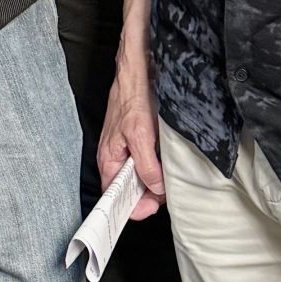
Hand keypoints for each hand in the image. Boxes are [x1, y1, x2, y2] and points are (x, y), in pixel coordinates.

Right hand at [99, 51, 165, 216]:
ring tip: (171, 178)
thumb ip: (146, 166)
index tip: (151, 209)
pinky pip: (149, 164)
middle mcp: (117, 159)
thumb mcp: (140, 135)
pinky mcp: (140, 143)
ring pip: (142, 178)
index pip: (114, 197)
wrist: (139, 71)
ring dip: (157, 182)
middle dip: (149, 195)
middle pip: (131, 190)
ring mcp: (129, 151)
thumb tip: (156, 190)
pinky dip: (160, 168)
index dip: (132, 207)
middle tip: (167, 193)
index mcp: (109, 160)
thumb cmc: (132, 97)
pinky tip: (170, 165)